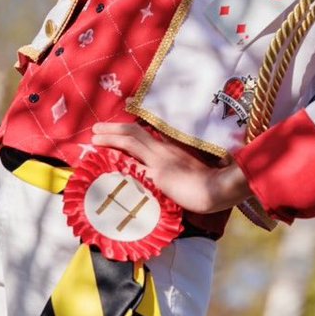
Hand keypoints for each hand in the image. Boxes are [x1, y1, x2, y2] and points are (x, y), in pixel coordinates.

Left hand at [91, 122, 250, 213]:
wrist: (220, 189)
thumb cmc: (212, 182)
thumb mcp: (194, 167)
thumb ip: (179, 162)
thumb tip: (168, 165)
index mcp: (173, 148)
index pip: (146, 134)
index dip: (129, 129)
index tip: (116, 125)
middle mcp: (164, 150)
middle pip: (134, 133)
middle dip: (113, 129)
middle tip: (96, 130)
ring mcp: (161, 160)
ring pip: (130, 142)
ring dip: (110, 138)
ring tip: (94, 138)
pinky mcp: (158, 173)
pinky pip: (132, 163)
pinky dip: (117, 158)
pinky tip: (105, 159)